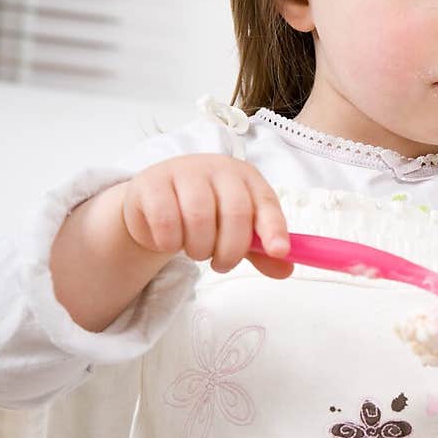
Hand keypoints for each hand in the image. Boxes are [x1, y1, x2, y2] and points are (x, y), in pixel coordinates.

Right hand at [121, 153, 293, 279]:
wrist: (155, 202)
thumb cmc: (204, 214)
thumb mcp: (235, 231)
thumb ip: (260, 250)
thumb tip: (285, 268)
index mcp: (245, 178)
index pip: (266, 202)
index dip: (274, 228)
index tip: (278, 251)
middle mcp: (217, 169)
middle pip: (235, 212)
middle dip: (231, 250)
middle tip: (221, 264)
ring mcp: (183, 172)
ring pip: (199, 218)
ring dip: (199, 248)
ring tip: (195, 250)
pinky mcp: (152, 183)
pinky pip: (166, 221)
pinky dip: (170, 242)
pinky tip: (169, 240)